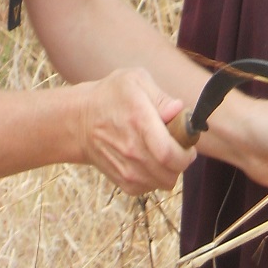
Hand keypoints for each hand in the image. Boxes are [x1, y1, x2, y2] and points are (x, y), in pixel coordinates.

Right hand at [74, 68, 195, 194]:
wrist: (79, 121)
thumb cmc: (111, 96)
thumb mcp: (134, 80)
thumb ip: (161, 96)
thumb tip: (179, 111)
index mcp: (139, 121)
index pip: (169, 153)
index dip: (186, 153)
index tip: (187, 142)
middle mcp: (132, 150)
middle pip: (171, 172)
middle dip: (182, 160)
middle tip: (176, 145)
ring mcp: (127, 169)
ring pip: (165, 182)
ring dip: (170, 169)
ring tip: (161, 151)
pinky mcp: (123, 182)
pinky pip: (152, 187)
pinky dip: (156, 177)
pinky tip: (149, 159)